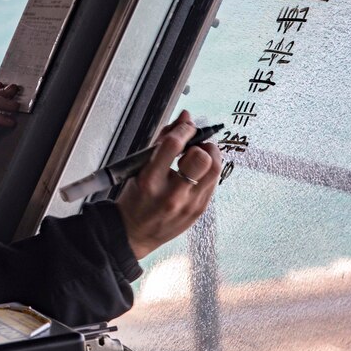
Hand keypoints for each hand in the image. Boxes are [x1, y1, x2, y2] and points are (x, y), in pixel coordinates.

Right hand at [115, 110, 220, 259]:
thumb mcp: (140, 167)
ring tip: (200, 155)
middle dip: (202, 144)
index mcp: (151, 181)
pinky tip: (198, 171)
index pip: (173, 145)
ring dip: (211, 155)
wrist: (135, 233)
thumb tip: (184, 118)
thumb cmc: (136, 198)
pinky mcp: (200, 211)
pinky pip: (214, 183)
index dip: (184, 129)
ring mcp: (189, 205)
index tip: (186, 126)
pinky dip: (208, 171)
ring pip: (215, 170)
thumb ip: (163, 140)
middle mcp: (172, 194)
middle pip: (202, 159)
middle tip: (196, 144)